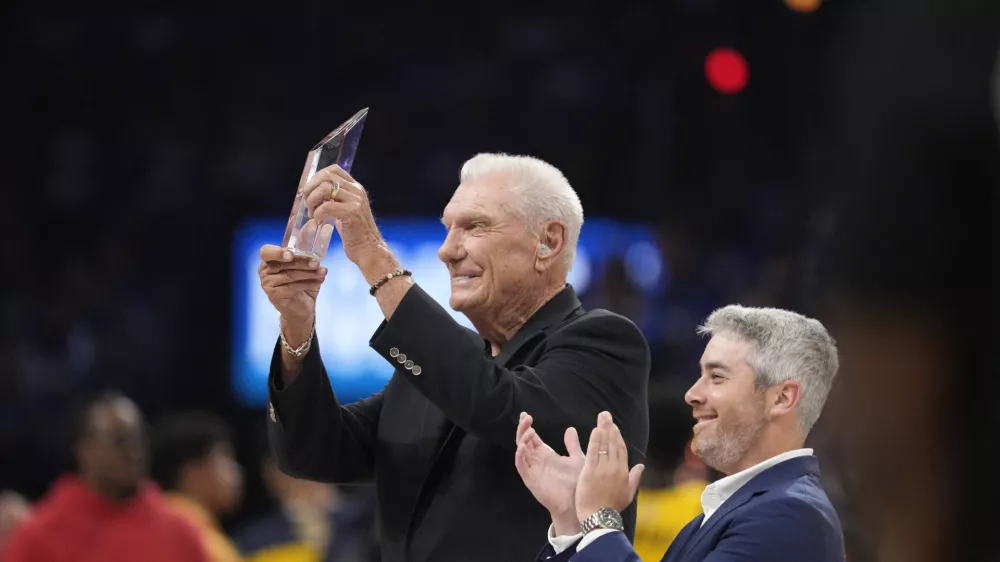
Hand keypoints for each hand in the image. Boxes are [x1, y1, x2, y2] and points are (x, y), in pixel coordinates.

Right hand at [258, 245, 327, 343]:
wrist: (301, 308)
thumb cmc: (300, 284)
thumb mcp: (304, 269)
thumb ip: (305, 260)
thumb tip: (317, 258)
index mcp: (269, 260)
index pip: (266, 252)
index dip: (277, 252)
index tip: (291, 255)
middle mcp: (264, 270)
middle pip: (283, 263)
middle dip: (302, 262)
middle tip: (317, 263)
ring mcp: (267, 284)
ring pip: (289, 275)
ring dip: (309, 273)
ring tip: (322, 272)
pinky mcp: (274, 295)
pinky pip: (292, 287)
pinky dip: (308, 283)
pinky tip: (318, 281)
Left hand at [303, 165, 384, 265]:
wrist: (369, 249)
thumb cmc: (354, 233)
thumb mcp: (345, 211)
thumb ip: (334, 200)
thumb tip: (312, 193)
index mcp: (355, 188)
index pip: (333, 170)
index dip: (317, 177)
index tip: (310, 191)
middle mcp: (357, 191)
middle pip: (326, 176)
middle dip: (311, 189)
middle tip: (307, 204)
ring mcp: (356, 201)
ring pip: (325, 189)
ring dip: (313, 201)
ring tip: (313, 214)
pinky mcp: (352, 213)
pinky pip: (326, 207)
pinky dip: (317, 214)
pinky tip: (319, 222)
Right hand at [514, 413, 585, 534]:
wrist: (576, 503)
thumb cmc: (576, 482)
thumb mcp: (576, 459)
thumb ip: (572, 445)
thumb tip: (570, 429)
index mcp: (545, 455)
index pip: (532, 437)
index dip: (527, 426)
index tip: (526, 414)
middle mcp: (536, 460)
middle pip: (524, 441)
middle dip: (523, 428)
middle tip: (525, 417)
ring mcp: (532, 469)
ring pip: (521, 451)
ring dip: (522, 438)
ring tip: (528, 428)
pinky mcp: (530, 479)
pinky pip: (521, 466)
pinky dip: (520, 455)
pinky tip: (523, 446)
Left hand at [575, 412, 644, 523]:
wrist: (600, 518)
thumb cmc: (613, 507)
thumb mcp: (628, 494)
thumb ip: (635, 478)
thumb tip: (641, 465)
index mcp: (623, 472)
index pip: (621, 450)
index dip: (618, 437)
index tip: (614, 427)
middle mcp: (614, 468)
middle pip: (613, 443)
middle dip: (610, 428)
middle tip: (606, 415)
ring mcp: (602, 469)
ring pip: (604, 445)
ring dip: (603, 430)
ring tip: (601, 418)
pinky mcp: (590, 471)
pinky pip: (593, 452)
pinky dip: (594, 440)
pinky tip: (594, 430)